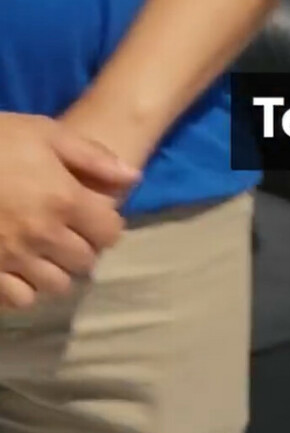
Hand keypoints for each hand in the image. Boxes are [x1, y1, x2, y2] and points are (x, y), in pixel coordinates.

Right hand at [0, 113, 139, 311]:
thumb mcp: (46, 133)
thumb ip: (92, 158)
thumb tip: (133, 177)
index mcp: (65, 201)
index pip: (109, 234)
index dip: (106, 225)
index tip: (94, 217)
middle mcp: (44, 236)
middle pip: (84, 262)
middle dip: (82, 248)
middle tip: (68, 233)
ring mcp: (14, 259)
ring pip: (55, 285)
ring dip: (55, 271)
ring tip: (43, 252)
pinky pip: (19, 299)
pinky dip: (24, 288)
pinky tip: (18, 268)